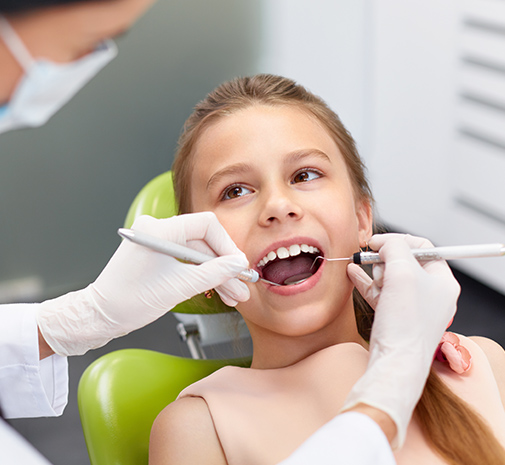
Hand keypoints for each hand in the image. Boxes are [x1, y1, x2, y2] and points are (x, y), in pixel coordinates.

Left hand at [36, 212, 249, 355]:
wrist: (100, 316)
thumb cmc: (129, 301)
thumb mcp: (179, 287)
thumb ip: (213, 273)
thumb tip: (238, 265)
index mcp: (160, 230)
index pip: (206, 225)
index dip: (227, 245)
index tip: (238, 265)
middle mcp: (157, 229)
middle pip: (203, 241)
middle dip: (223, 266)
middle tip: (240, 285)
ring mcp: (156, 242)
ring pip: (197, 253)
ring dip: (215, 274)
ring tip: (233, 295)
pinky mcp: (156, 254)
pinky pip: (185, 260)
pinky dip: (200, 274)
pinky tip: (217, 289)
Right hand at [342, 234, 459, 447]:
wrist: (395, 362)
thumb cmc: (406, 322)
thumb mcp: (403, 273)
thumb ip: (394, 248)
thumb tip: (384, 243)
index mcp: (442, 281)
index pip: (423, 247)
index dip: (400, 241)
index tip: (378, 242)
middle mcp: (429, 293)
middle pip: (404, 261)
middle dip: (385, 260)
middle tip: (374, 264)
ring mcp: (411, 306)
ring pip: (389, 276)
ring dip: (375, 272)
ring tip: (364, 273)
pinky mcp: (394, 317)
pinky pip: (379, 292)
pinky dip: (366, 282)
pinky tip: (352, 272)